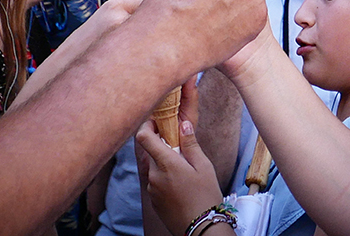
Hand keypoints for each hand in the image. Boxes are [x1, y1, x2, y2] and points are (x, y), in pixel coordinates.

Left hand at [136, 78, 223, 235]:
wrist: (201, 227)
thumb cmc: (205, 196)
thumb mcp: (203, 166)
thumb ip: (190, 143)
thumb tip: (183, 123)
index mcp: (166, 163)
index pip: (144, 137)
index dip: (147, 126)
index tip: (156, 123)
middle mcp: (154, 175)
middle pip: (151, 152)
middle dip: (162, 147)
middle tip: (181, 151)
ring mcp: (152, 189)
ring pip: (154, 167)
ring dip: (164, 164)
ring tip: (184, 172)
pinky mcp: (153, 200)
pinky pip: (155, 181)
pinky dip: (164, 178)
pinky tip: (181, 186)